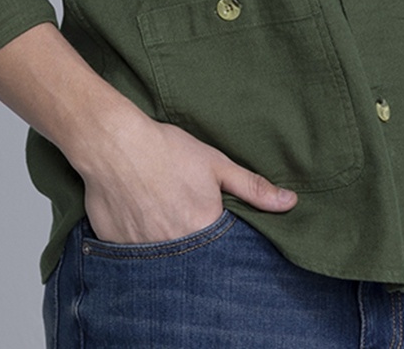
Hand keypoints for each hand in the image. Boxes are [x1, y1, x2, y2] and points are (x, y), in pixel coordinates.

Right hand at [81, 112, 296, 244]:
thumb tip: (290, 203)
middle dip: (194, 247)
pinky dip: (139, 244)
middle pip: (192, 260)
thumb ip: (252, 188)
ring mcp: (143, 253)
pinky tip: (139, 219)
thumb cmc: (165, 149)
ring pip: (163, 261)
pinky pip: (133, 256)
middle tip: (183, 216)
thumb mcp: (215, 163)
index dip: (220, 241)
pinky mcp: (117, 248)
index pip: (222, 253)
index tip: (214, 225)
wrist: (112, 142)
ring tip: (162, 217)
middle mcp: (174, 249)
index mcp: (203, 229)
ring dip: (167, 247)